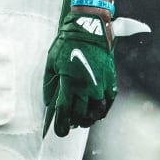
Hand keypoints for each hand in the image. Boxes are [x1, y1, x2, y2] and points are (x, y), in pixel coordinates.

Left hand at [42, 11, 116, 136]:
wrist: (89, 28)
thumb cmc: (67, 44)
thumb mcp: (51, 62)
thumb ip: (49, 85)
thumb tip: (49, 102)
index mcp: (70, 83)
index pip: (65, 112)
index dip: (61, 125)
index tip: (59, 131)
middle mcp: (86, 88)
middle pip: (80, 116)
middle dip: (73, 122)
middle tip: (69, 122)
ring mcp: (100, 85)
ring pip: (96, 113)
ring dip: (88, 119)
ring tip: (83, 117)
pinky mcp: (111, 81)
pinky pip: (108, 103)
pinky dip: (102, 110)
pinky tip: (96, 110)